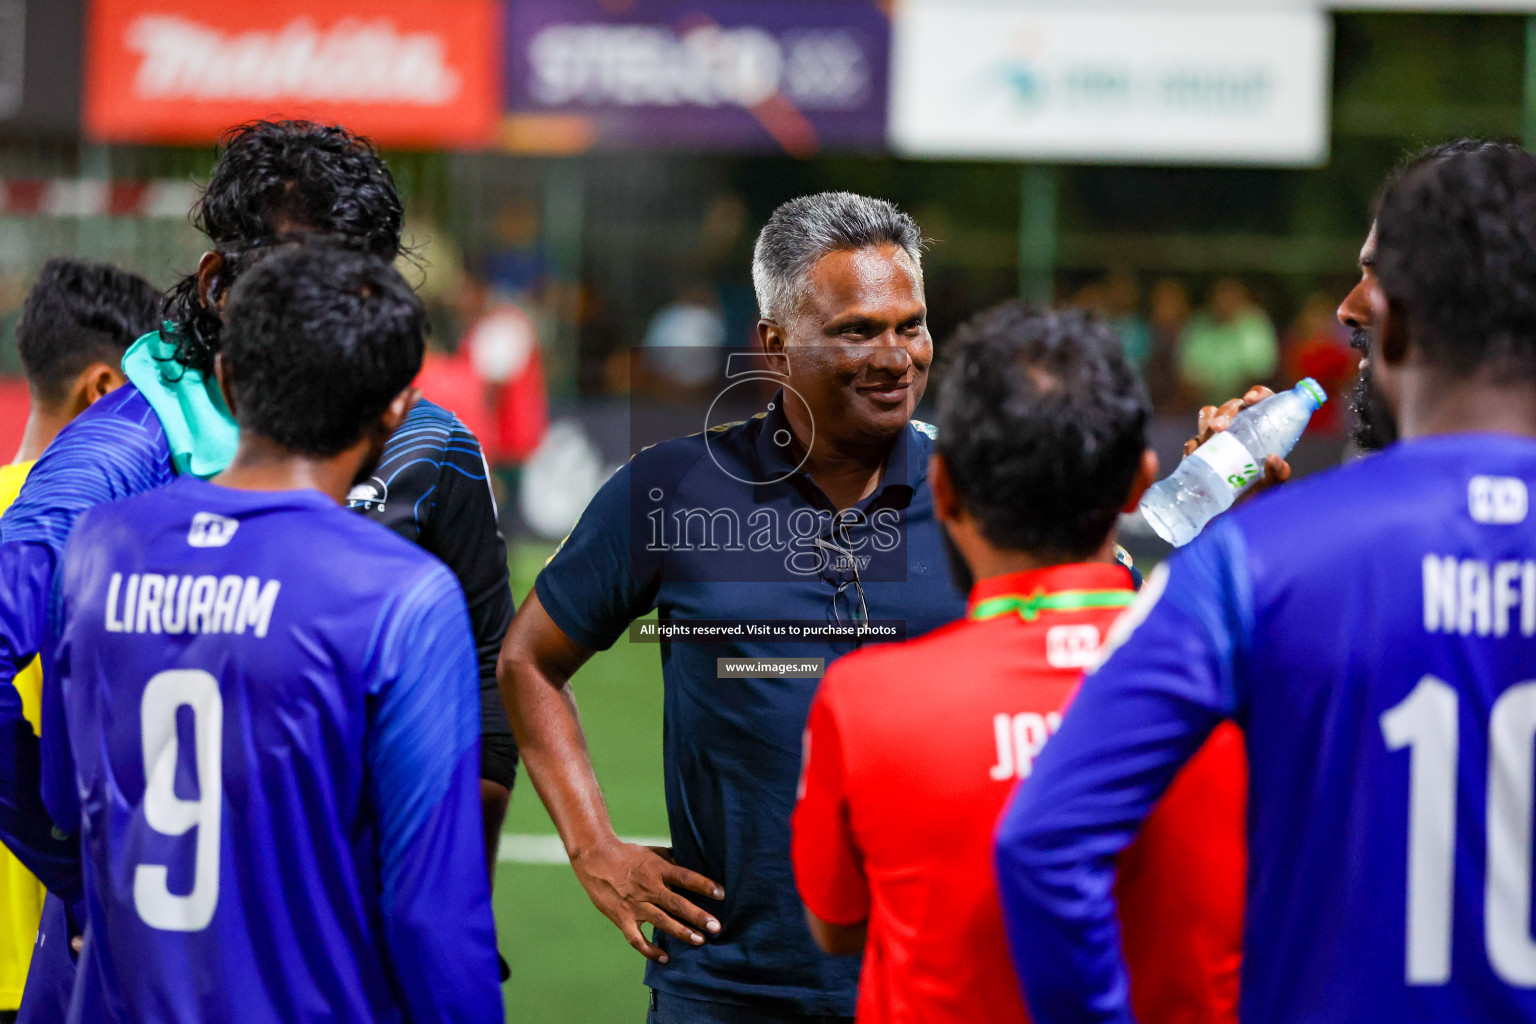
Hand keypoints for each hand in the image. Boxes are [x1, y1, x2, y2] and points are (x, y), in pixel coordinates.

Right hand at [571, 838, 723, 962]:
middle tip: (716, 927)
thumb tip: (694, 866)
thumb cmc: (628, 854)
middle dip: (698, 916)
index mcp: (657, 869)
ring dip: (681, 932)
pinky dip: (649, 951)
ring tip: (699, 941)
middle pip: (677, 903)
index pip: (685, 877)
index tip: (721, 894)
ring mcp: (635, 905)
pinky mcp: (622, 918)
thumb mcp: (653, 852)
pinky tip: (664, 958)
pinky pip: (636, 939)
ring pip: (661, 922)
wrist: (595, 858)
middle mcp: (648, 888)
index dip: (704, 885)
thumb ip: (672, 861)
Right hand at [1183, 386, 1291, 500]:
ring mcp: (1216, 441)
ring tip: (1210, 436)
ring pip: (1208, 416)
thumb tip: (1275, 459)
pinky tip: (1196, 454)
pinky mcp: (1198, 452)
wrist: (1222, 519)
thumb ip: (1276, 476)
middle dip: (1225, 412)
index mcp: (1261, 432)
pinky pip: (1193, 441)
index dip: (1257, 394)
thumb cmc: (1251, 500)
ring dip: (1207, 421)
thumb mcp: (1267, 489)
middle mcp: (1238, 432)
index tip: (1251, 398)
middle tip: (1220, 428)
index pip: (1261, 402)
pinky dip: (1194, 445)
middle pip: (1231, 407)